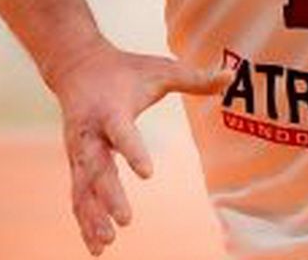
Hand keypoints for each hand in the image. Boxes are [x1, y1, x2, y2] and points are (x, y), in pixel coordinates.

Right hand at [46, 40, 228, 254]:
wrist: (75, 66)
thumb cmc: (125, 69)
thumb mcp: (159, 69)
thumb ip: (194, 78)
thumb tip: (232, 77)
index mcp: (111, 109)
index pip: (122, 132)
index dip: (133, 151)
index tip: (148, 173)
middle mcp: (90, 133)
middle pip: (97, 167)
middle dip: (109, 195)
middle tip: (125, 220)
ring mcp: (79, 151)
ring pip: (83, 187)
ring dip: (93, 216)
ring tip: (107, 243)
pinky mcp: (75, 164)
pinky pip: (78, 195)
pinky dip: (85, 220)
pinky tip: (97, 247)